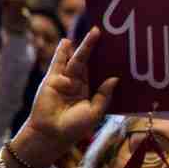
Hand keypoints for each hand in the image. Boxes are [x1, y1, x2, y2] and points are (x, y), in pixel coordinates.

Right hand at [22, 29, 117, 153]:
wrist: (51, 134)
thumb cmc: (74, 127)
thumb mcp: (95, 111)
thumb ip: (104, 95)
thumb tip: (115, 78)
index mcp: (89, 91)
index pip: (99, 72)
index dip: (106, 62)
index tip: (117, 49)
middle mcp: (77, 84)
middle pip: (88, 63)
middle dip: (95, 49)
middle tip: (105, 33)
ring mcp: (64, 81)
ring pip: (76, 61)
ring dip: (82, 47)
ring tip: (93, 33)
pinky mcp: (52, 80)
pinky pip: (58, 64)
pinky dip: (61, 53)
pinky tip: (66, 42)